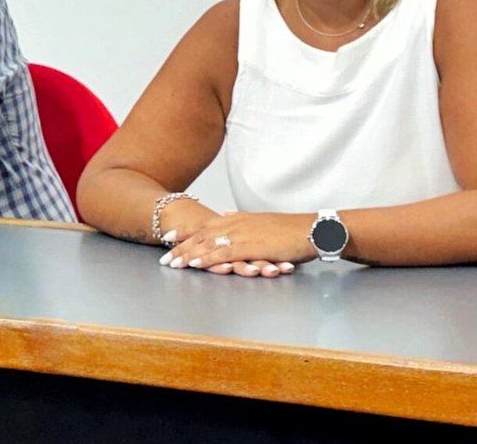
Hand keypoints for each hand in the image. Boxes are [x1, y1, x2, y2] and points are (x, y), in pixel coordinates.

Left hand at [160, 212, 314, 277]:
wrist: (312, 230)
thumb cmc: (291, 229)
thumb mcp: (261, 221)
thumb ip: (241, 218)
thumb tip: (226, 212)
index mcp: (238, 218)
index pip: (206, 224)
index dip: (186, 230)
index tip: (170, 235)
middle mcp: (236, 223)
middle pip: (202, 235)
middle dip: (181, 246)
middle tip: (164, 257)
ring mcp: (242, 234)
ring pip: (208, 245)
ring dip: (188, 254)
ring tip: (173, 263)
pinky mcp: (251, 247)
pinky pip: (224, 253)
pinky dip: (207, 259)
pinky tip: (196, 264)